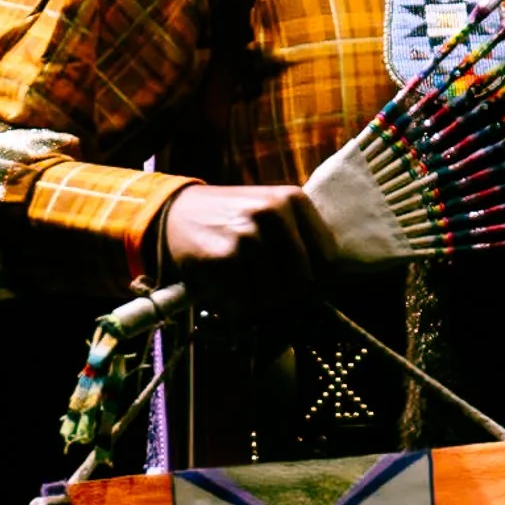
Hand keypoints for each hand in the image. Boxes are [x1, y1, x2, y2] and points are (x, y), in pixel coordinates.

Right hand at [160, 184, 329, 313]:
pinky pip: (246, 299)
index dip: (316, 281)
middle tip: (262, 291)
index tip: (296, 285)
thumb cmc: (229, 221)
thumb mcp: (270, 215)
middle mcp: (274, 212)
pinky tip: (224, 289)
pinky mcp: (225, 254)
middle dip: (284, 296)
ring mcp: (249, 232)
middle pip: (304, 281)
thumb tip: (331, 285)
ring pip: (276, 294)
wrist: (173, 214)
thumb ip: (301, 242)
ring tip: (240, 287)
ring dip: (257, 303)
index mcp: (294, 199)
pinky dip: (236, 305)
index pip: (329, 260)